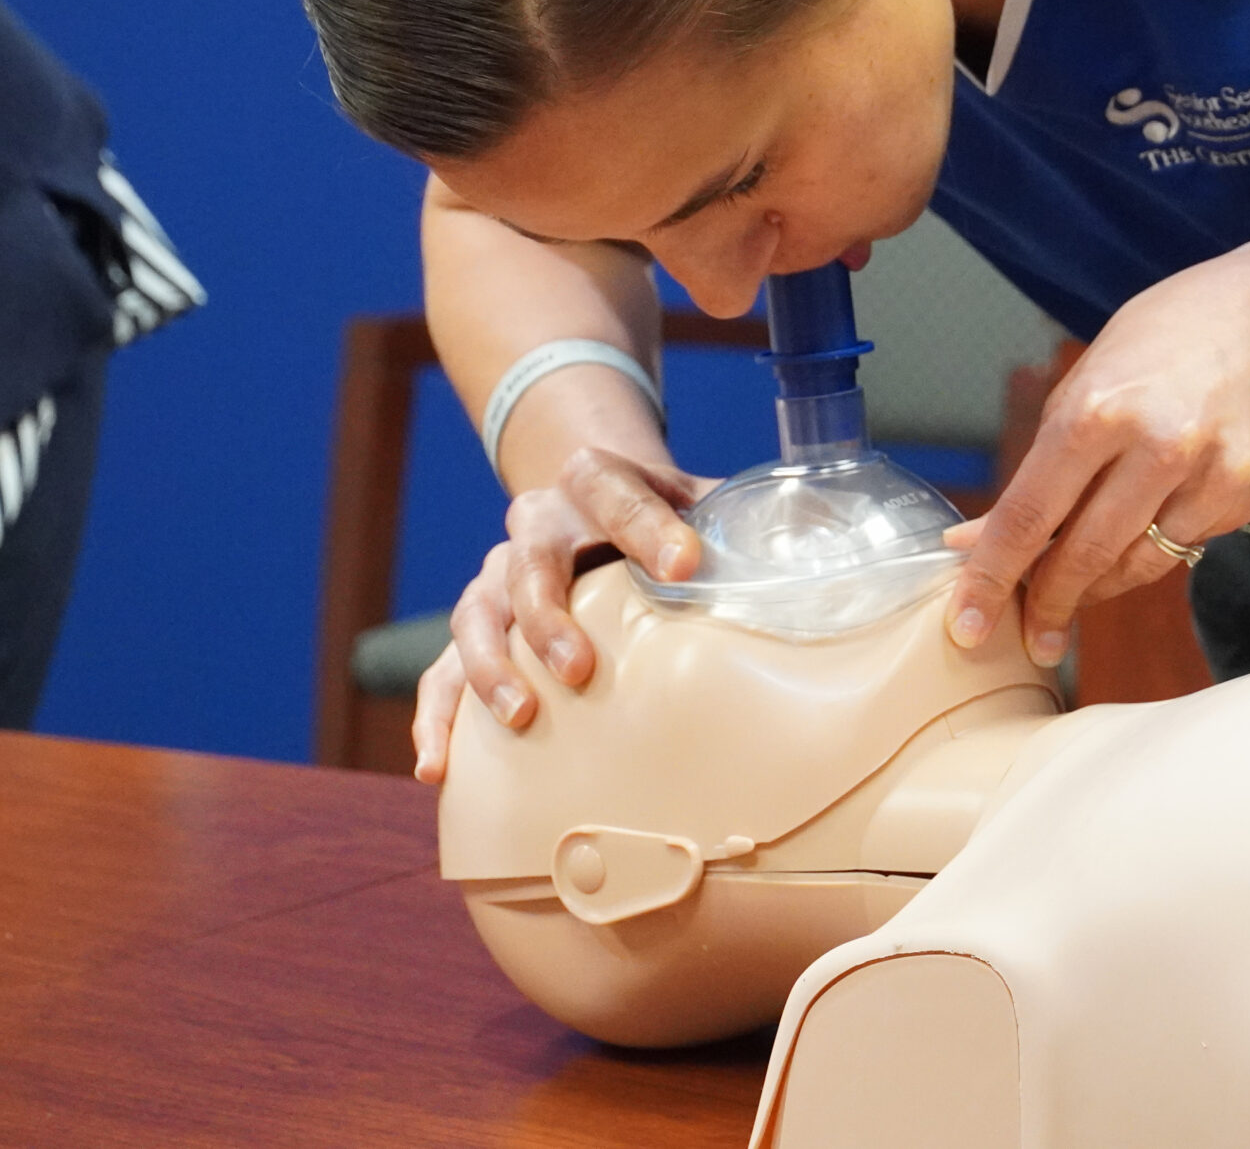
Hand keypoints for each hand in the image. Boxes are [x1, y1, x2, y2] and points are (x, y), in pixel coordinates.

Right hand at [411, 447, 718, 782]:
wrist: (596, 498)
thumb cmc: (668, 519)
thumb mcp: (705, 503)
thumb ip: (741, 529)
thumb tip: (813, 564)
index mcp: (596, 481)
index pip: (616, 493)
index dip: (649, 527)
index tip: (686, 565)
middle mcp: (537, 524)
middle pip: (531, 564)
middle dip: (551, 617)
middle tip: (580, 670)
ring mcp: (498, 574)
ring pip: (477, 616)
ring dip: (492, 669)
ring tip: (520, 718)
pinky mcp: (478, 623)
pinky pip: (441, 670)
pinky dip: (436, 717)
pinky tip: (439, 768)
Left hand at [944, 228, 1249, 666]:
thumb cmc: (1173, 335)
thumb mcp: (1089, 380)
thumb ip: (1039, 463)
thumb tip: (980, 538)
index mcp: (1098, 412)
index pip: (1029, 517)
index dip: (992, 578)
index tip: (967, 623)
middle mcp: (1156, 450)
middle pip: (1083, 557)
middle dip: (1047, 604)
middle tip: (1028, 636)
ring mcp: (1208, 480)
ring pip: (1135, 567)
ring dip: (1096, 587)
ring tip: (1072, 592)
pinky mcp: (1244, 501)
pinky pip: (1180, 548)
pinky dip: (1149, 549)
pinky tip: (1139, 530)